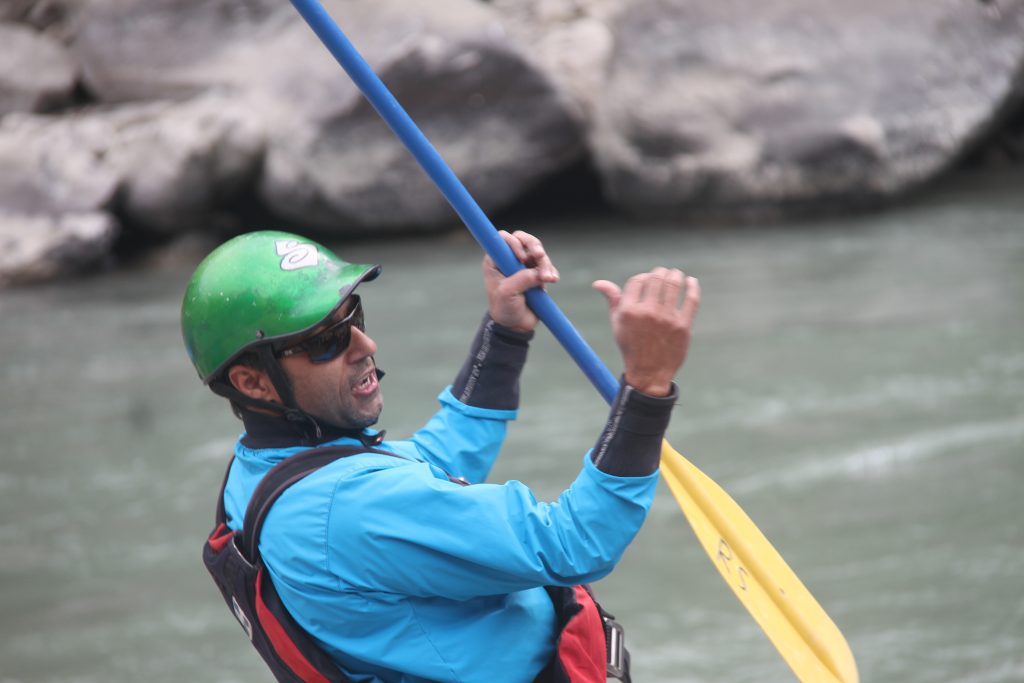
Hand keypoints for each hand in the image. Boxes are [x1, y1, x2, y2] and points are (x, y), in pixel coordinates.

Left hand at [482, 230, 559, 332]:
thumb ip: (521, 280)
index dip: (514, 243)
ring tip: (548, 279)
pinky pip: (547, 265)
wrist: (516, 325)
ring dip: (545, 263)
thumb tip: (538, 272)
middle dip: (534, 246)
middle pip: (523, 239)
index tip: (520, 257)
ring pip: (538, 252)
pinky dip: (551, 271)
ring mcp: (524, 265)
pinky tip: (553, 279)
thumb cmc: (504, 308)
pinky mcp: (536, 273)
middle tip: (540, 256)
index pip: (502, 239)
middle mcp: (509, 259)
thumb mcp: (507, 294)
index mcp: (495, 261)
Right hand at [592, 268, 700, 396]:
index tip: (647, 281)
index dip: (643, 277)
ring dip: (675, 275)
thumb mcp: (617, 324)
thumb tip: (599, 283)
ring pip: (674, 284)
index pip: (637, 280)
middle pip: (656, 278)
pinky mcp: (683, 326)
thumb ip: (612, 300)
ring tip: (676, 274)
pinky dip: (692, 287)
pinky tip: (691, 282)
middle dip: (660, 272)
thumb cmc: (631, 347)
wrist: (649, 373)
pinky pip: (691, 299)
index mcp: (629, 311)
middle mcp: (647, 313)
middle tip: (663, 273)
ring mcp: (666, 319)